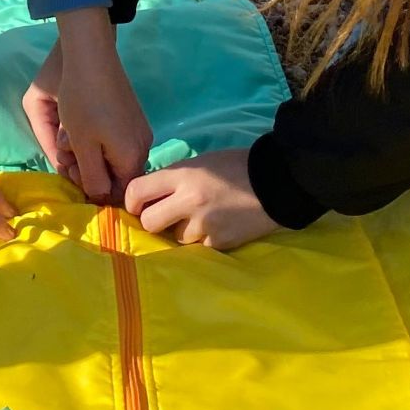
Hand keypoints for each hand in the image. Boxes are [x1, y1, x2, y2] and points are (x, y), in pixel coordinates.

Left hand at [23, 7, 151, 201]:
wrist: (92, 56)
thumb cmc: (83, 102)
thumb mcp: (82, 146)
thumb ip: (93, 179)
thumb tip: (101, 197)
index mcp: (132, 158)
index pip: (120, 194)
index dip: (94, 191)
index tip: (73, 173)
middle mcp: (143, 146)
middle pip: (117, 176)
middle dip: (89, 170)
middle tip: (66, 155)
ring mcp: (139, 130)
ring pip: (114, 157)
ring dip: (90, 154)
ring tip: (69, 137)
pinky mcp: (132, 117)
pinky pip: (116, 141)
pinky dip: (97, 140)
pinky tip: (79, 126)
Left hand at [124, 147, 275, 249]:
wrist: (277, 184)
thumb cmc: (236, 166)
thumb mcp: (200, 162)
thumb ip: (173, 177)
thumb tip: (149, 194)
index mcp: (183, 176)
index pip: (136, 191)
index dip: (132, 200)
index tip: (139, 203)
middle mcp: (189, 202)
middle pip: (148, 222)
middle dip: (153, 220)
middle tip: (166, 214)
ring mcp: (204, 226)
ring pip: (174, 237)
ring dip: (181, 231)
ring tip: (202, 218)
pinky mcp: (218, 244)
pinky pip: (197, 247)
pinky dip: (202, 239)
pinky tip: (217, 226)